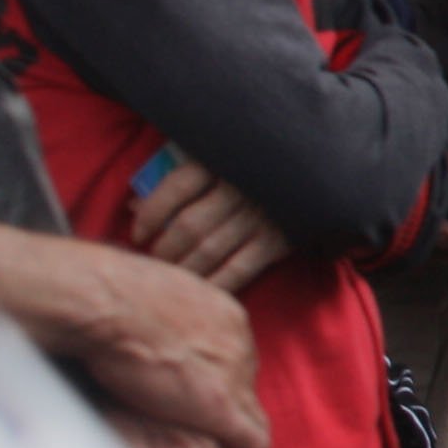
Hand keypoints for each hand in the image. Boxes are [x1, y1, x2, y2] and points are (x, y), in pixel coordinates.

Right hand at [0, 223, 271, 447]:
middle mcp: (238, 343)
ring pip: (252, 418)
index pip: (231, 352)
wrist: (100, 303)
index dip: (221, 376)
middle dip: (233, 408)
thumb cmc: (101, 294)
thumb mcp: (142, 297)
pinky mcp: (221, 408)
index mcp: (222, 312)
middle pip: (244, 383)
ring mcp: (234, 375)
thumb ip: (152, 314)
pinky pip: (252, 446)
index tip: (209, 394)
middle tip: (222, 435)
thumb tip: (129, 321)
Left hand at [131, 155, 296, 293]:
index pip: (175, 189)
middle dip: (164, 249)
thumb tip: (133, 207)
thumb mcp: (212, 157)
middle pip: (188, 226)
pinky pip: (239, 270)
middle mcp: (240, 188)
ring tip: (172, 276)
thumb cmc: (249, 165)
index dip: (150, 215)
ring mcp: (261, 216)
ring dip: (184, 269)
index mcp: (221, 161)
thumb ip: (174, 178)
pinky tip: (200, 290)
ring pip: (209, 251)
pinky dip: (216, 283)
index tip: (138, 234)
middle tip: (155, 260)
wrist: (314, 174)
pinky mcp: (278, 241)